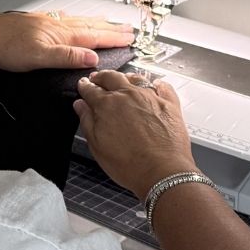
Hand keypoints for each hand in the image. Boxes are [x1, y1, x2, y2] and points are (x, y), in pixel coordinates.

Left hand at [0, 11, 133, 72]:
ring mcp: (46, 22)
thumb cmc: (6, 47)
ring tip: (108, 22)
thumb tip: (92, 58)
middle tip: (128, 28)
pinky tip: (71, 20)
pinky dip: (75, 20)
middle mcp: (56, 25)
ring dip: (96, 22)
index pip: (94, 36)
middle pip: (90, 25)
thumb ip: (67, 57)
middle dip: (110, 28)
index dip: (113, 37)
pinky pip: (64, 19)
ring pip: (78, 21)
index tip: (130, 37)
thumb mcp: (39, 58)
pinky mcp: (36, 23)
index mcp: (61, 34)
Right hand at [74, 70, 199, 195]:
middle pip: (111, 77)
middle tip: (97, 78)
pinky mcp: (169, 104)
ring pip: (135, 78)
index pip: (91, 89)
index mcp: (107, 105)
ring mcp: (150, 97)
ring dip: (125, 77)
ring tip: (122, 79)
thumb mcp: (97, 146)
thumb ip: (87, 121)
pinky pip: (162, 86)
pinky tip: (154, 86)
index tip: (84, 85)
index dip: (85, 86)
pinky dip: (156, 83)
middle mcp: (128, 95)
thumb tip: (80, 106)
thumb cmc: (130, 165)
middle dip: (102, 77)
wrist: (162, 172)